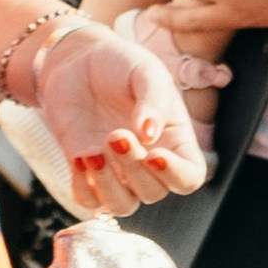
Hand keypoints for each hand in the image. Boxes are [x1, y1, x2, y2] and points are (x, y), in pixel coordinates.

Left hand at [22, 11, 203, 205]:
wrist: (78, 61)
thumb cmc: (121, 64)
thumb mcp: (144, 72)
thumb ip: (152, 100)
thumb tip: (150, 135)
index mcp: (174, 140)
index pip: (189, 177)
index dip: (176, 175)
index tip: (154, 154)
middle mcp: (149, 162)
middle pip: (154, 192)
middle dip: (133, 167)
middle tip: (115, 134)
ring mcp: (117, 170)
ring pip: (123, 205)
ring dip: (108, 185)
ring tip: (92, 153)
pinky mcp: (87, 171)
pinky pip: (88, 201)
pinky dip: (83, 187)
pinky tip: (80, 157)